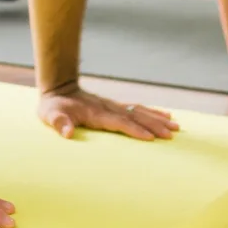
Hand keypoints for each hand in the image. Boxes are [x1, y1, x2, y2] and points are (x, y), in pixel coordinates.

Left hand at [37, 83, 180, 140]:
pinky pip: (138, 108)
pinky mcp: (116, 106)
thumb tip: (67, 132)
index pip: (119, 122)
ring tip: (176, 126)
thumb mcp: (50, 115)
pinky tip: (166, 115)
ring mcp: (114, 105)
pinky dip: (153, 112)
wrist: (59, 89)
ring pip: (140, 111)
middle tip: (172, 134)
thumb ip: (59, 123)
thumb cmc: (54, 107)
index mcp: (96, 113)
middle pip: (135, 116)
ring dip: (158, 118)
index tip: (150, 138)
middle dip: (154, 125)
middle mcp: (109, 108)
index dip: (134, 130)